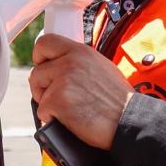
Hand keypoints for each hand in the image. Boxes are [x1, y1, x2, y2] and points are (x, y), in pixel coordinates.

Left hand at [30, 34, 131, 149]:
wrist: (129, 121)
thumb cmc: (118, 101)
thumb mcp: (101, 68)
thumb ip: (78, 63)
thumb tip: (58, 66)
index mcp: (81, 52)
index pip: (45, 43)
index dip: (40, 57)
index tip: (43, 68)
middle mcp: (70, 62)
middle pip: (36, 72)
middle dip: (42, 87)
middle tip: (57, 98)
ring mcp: (62, 81)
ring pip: (38, 93)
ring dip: (48, 104)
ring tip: (71, 110)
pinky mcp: (57, 101)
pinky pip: (42, 112)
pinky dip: (52, 120)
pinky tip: (71, 122)